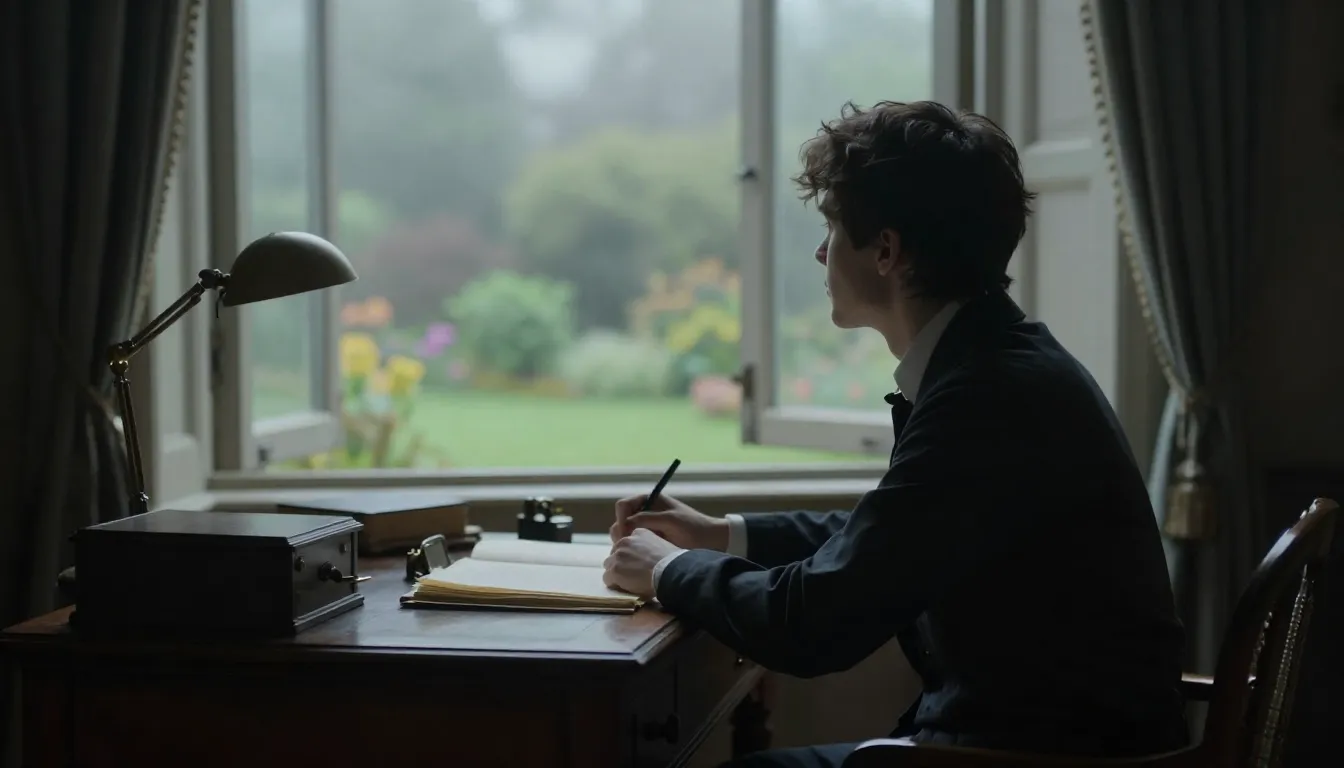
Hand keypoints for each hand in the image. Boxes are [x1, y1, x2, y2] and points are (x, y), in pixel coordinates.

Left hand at [604, 528, 682, 597]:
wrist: (670, 571)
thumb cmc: (673, 562)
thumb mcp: (662, 546)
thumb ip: (650, 547)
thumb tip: (648, 558)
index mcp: (639, 533)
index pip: (627, 543)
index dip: (631, 555)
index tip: (638, 563)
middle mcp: (625, 541)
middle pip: (615, 554)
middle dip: (622, 563)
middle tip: (633, 574)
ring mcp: (618, 555)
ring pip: (609, 565)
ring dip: (617, 573)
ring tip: (628, 582)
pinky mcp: (614, 570)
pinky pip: (607, 579)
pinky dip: (614, 584)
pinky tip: (626, 588)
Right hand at [610, 493, 729, 551]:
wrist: (710, 541)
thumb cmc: (693, 527)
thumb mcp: (669, 520)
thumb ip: (646, 519)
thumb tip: (624, 524)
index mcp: (649, 500)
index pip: (623, 506)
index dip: (621, 518)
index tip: (625, 532)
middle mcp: (644, 512)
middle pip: (620, 520)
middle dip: (620, 532)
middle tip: (626, 546)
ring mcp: (646, 527)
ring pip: (624, 534)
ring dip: (624, 542)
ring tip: (633, 552)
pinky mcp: (649, 541)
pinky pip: (632, 544)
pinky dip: (631, 549)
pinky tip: (638, 557)